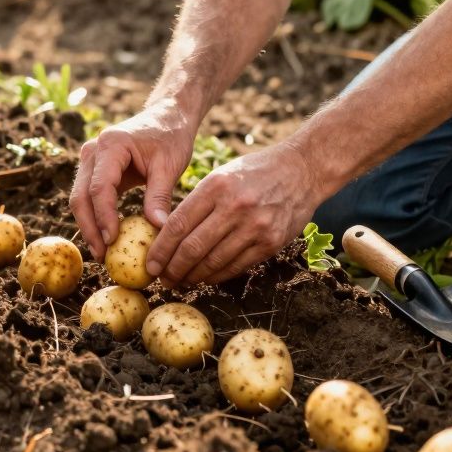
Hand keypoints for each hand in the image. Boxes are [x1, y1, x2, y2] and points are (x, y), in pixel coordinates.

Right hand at [70, 101, 195, 257]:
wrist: (167, 116)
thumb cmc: (171, 137)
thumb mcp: (170, 165)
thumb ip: (160, 196)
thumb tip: (159, 229)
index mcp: (111, 144)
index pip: (100, 187)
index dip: (104, 217)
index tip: (112, 240)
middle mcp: (93, 150)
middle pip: (81, 195)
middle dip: (89, 228)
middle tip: (102, 255)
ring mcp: (90, 160)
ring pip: (80, 198)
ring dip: (89, 226)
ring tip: (102, 253)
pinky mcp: (94, 170)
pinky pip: (89, 197)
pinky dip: (95, 218)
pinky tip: (106, 238)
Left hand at [146, 140, 321, 286]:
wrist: (302, 170)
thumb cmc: (254, 172)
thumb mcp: (221, 176)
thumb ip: (197, 204)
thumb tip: (167, 237)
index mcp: (216, 186)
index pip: (177, 225)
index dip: (160, 250)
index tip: (150, 264)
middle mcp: (234, 207)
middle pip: (192, 248)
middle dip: (172, 269)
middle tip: (162, 279)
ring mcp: (255, 226)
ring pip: (213, 262)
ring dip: (193, 277)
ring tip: (182, 281)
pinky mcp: (271, 242)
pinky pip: (236, 266)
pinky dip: (217, 276)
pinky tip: (206, 277)